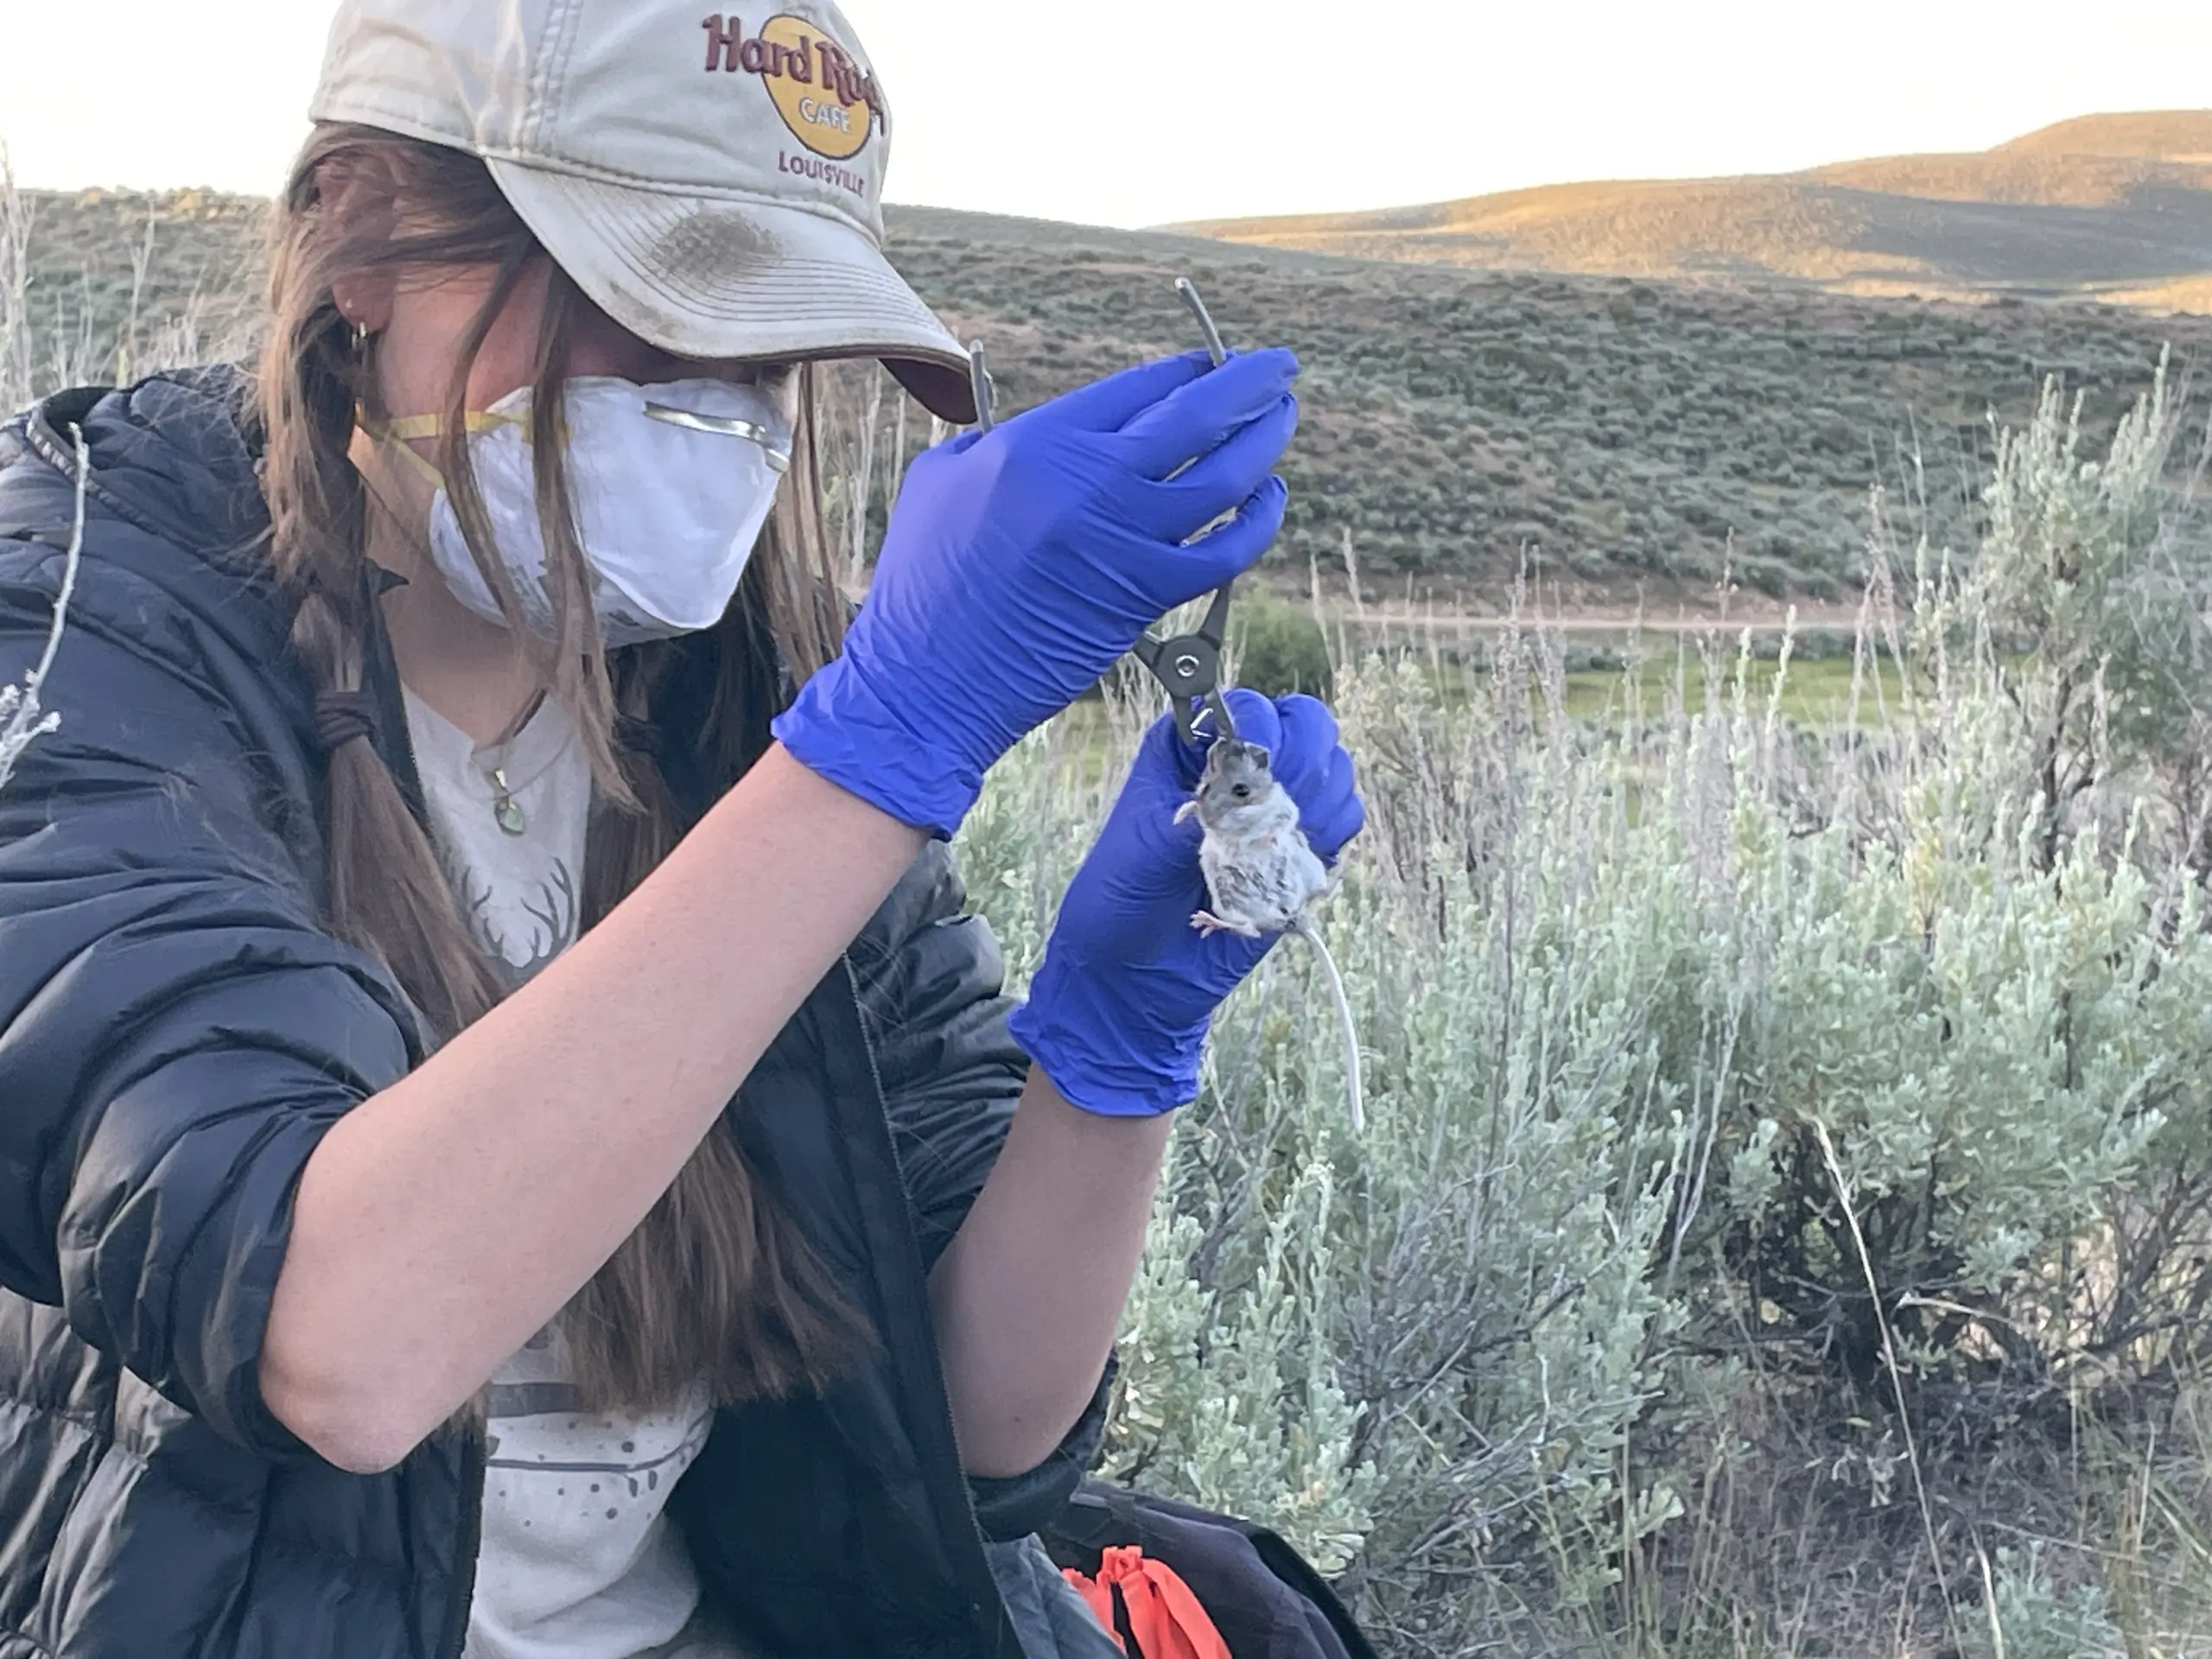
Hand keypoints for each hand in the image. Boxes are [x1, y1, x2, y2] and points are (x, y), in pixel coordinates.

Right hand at [772, 350, 1299, 837]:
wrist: (929, 680)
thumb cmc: (923, 583)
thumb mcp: (942, 479)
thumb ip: (998, 435)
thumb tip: (1058, 426)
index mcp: (1036, 443)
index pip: (1136, 387)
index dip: (1185, 369)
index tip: (1210, 362)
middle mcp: (1087, 483)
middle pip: (1195, 416)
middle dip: (1249, 382)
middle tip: (1279, 367)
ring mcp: (1122, 541)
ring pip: (1224, 478)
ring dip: (1264, 441)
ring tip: (1281, 419)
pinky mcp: (1143, 597)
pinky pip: (1224, 551)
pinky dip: (1257, 521)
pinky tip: (1268, 499)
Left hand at [1007, 689, 1363, 1117]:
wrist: (1134, 975)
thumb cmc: (1120, 901)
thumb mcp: (1143, 851)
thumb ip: (1196, 818)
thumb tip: (1250, 799)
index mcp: (1190, 748)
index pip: (1250, 708)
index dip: (1265, 728)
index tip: (1257, 766)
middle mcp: (1240, 769)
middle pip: (1310, 728)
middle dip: (1307, 762)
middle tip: (1282, 806)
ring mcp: (1276, 810)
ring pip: (1336, 774)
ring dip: (1324, 804)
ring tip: (1284, 841)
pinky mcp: (1301, 854)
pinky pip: (1344, 828)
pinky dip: (1332, 842)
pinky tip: (1295, 866)